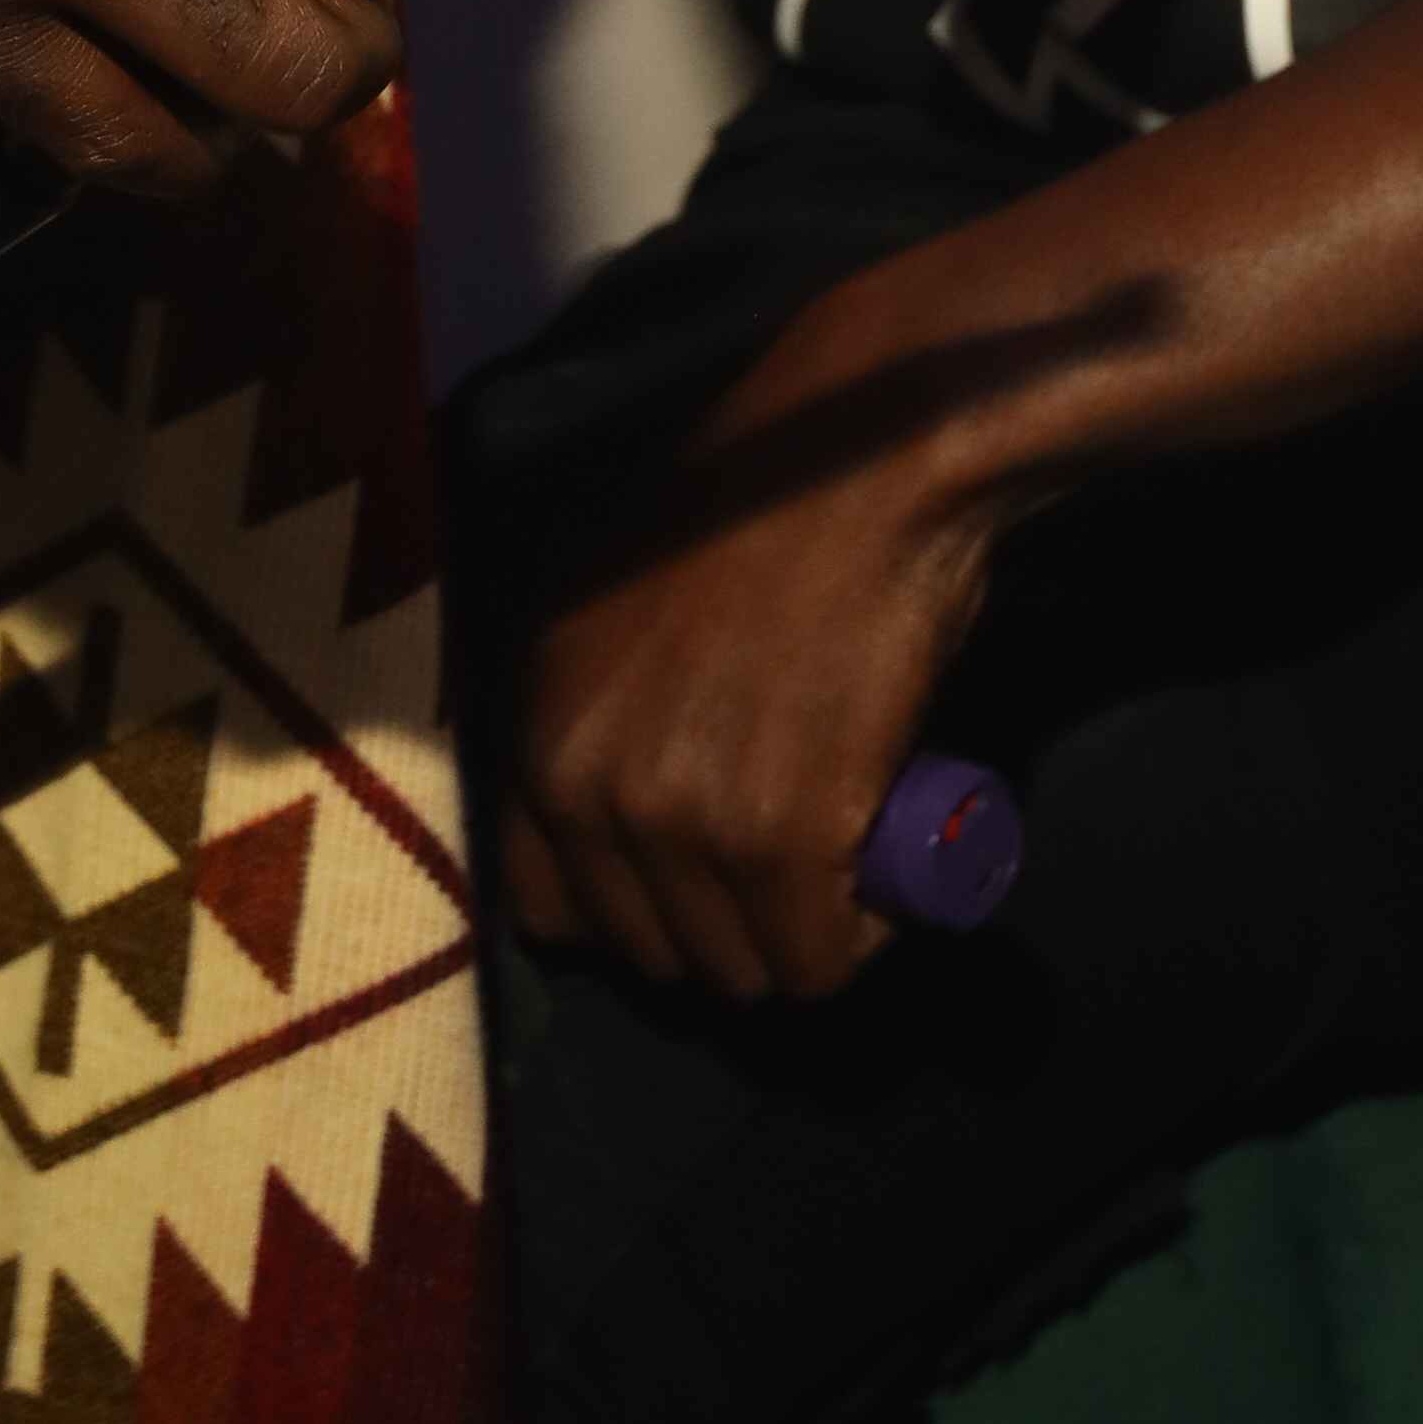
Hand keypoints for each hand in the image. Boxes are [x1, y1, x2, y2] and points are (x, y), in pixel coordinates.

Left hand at [502, 265, 1025, 1001]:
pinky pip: (817, 964)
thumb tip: (622, 821)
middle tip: (798, 860)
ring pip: (735, 970)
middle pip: (650, 952)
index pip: (545, 908)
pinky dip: (864, 940)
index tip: (700, 882)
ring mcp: (674, 815)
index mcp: (534, 718)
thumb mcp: (615, 607)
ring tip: (846, 855)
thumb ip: (597, 711)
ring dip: (798, 935)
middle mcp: (580, 777)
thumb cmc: (762, 506)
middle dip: (727, 924)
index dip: (633, 908)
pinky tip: (888, 876)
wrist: (863, 453)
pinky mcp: (776, 841)